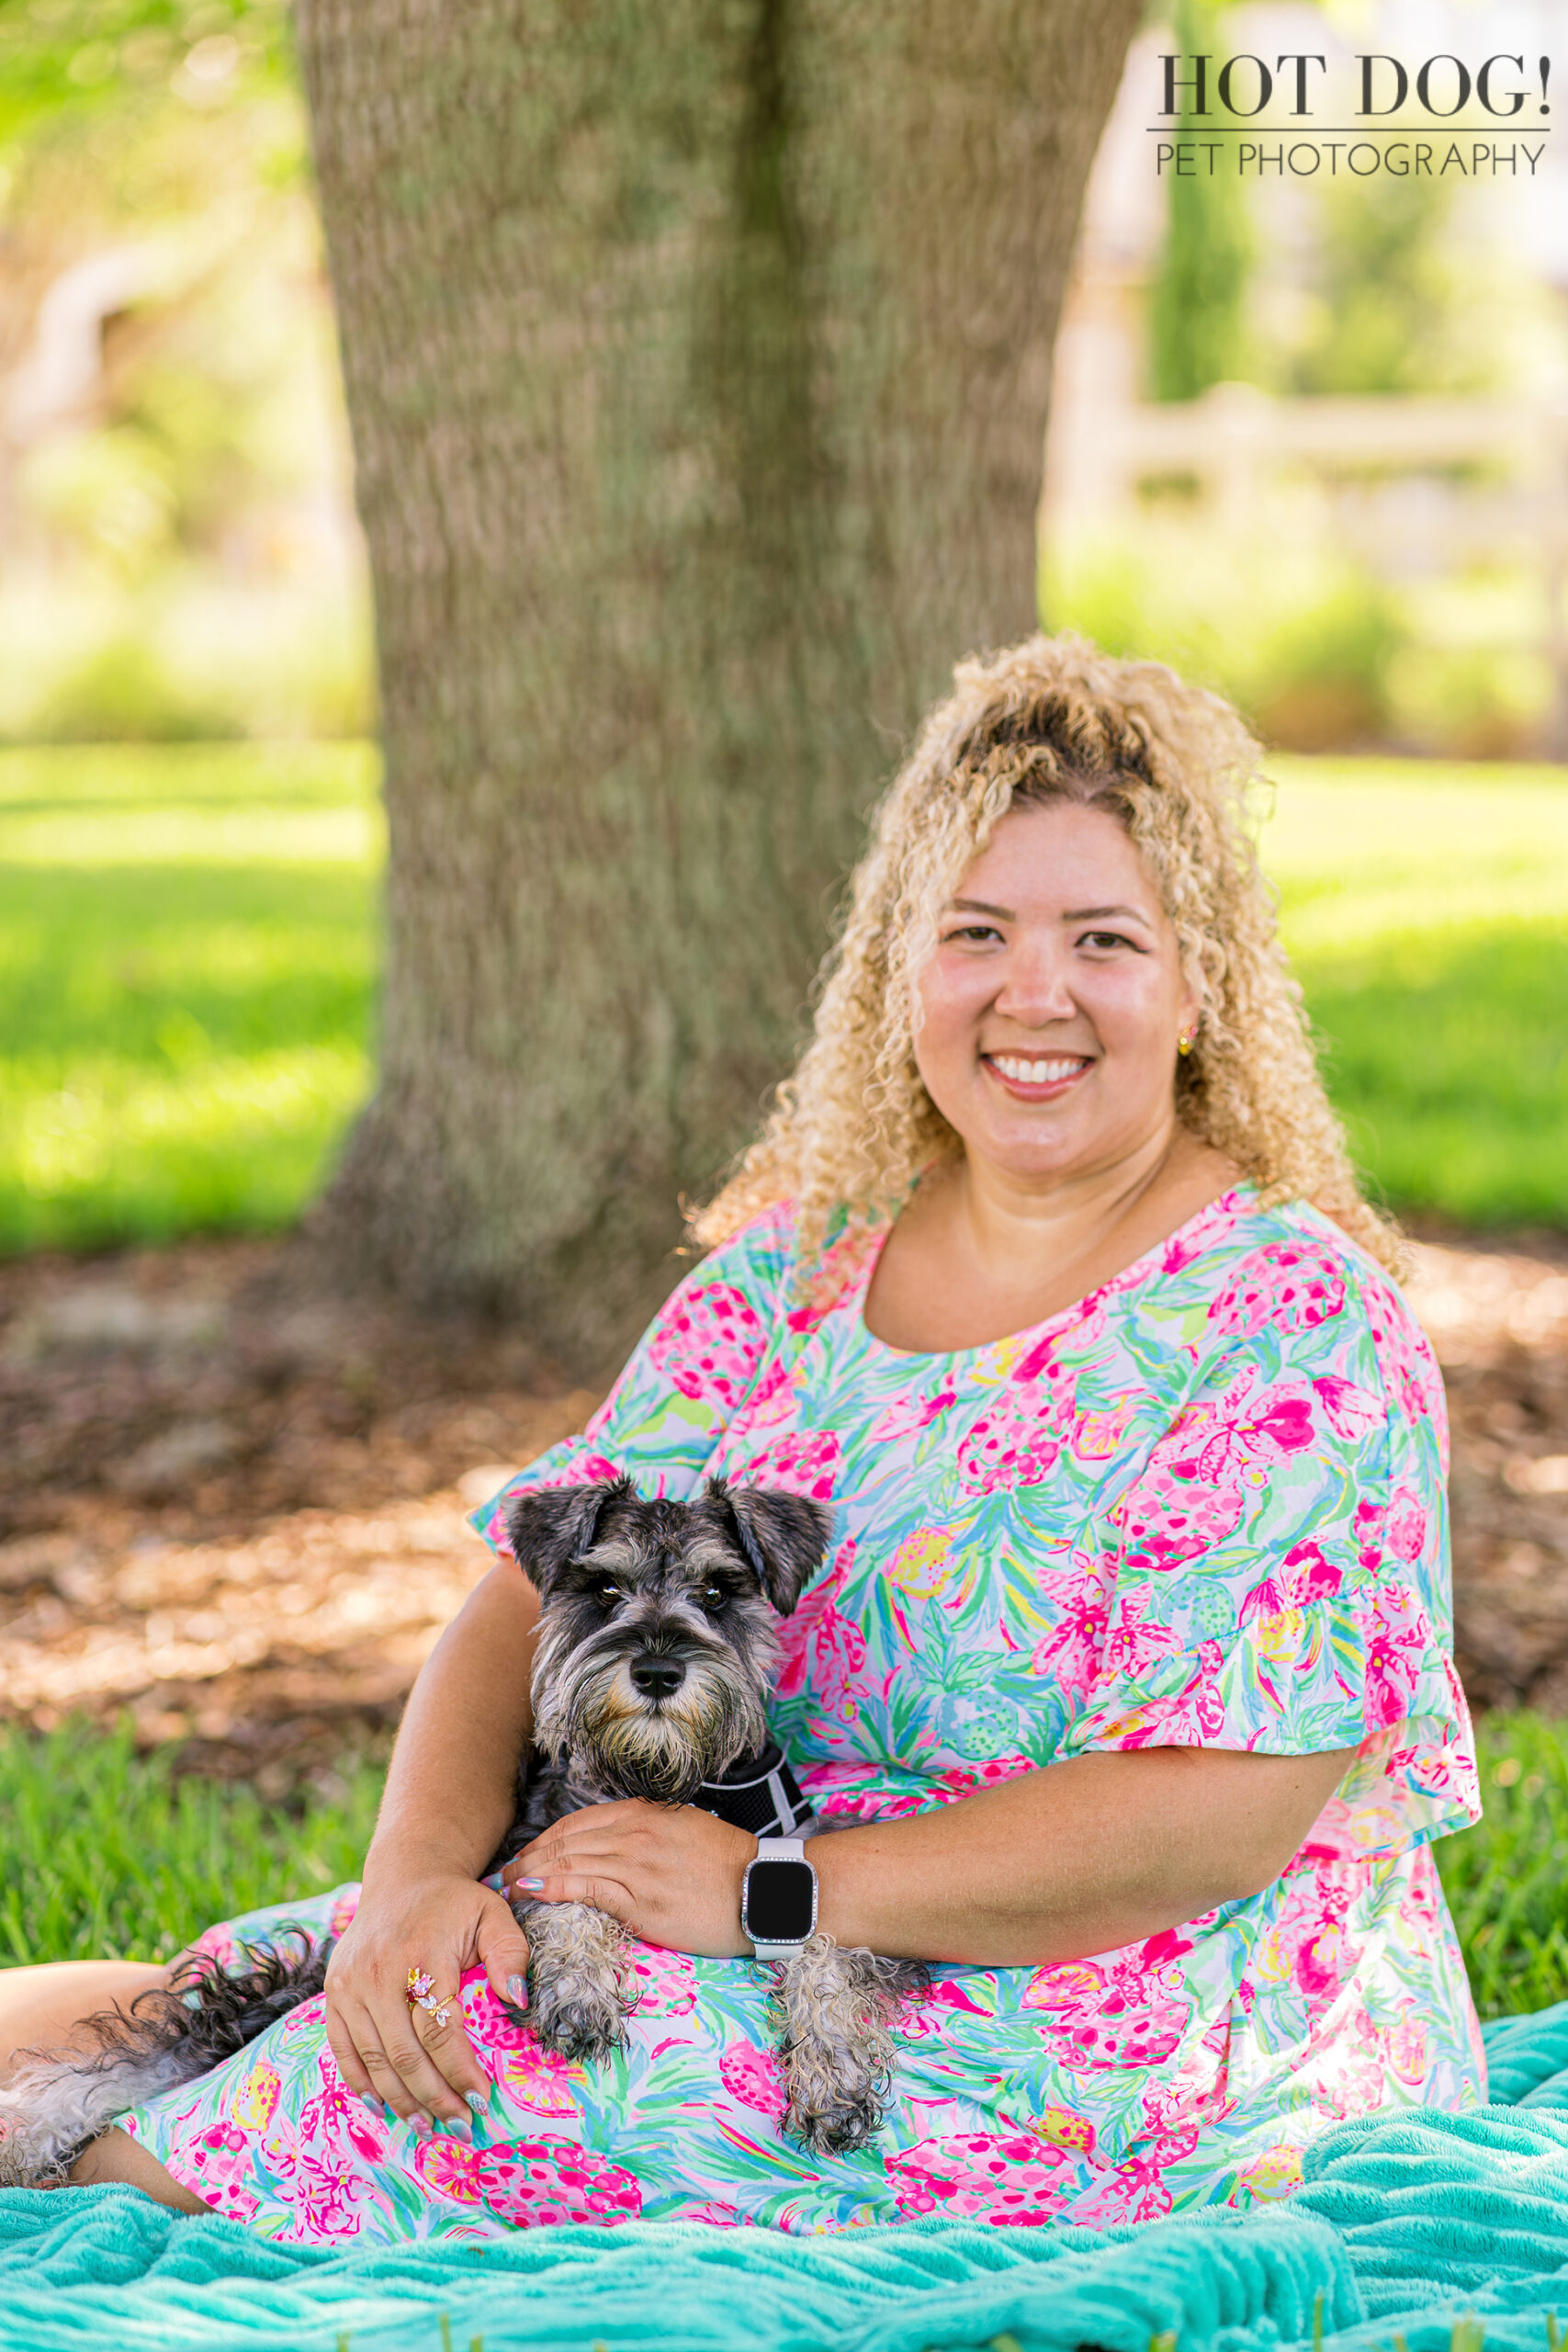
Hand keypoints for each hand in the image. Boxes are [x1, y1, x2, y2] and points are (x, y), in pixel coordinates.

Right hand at [323, 1861, 529, 2132]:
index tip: (483, 2099)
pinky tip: (383, 2106)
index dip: (460, 2071)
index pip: (439, 2029)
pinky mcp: (334, 1992)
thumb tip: (520, 1999)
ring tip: (428, 2126)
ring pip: (374, 2059)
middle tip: (460, 2124)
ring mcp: (349, 1984)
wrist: (405, 1877)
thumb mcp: (492, 1914)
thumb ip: (510, 1953)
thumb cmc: (455, 1903)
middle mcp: (378, 1972)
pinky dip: (361, 2083)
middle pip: (404, 2054)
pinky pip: (343, 2049)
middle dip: (434, 2097)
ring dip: (401, 2100)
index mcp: (421, 1954)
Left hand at [502, 1802, 755, 1957]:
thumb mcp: (684, 1832)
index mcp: (645, 1814)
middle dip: (528, 1857)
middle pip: (566, 1840)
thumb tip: (617, 1846)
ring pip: (569, 1860)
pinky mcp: (641, 1898)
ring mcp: (637, 1864)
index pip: (578, 1822)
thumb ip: (648, 1833)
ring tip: (507, 1889)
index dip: (544, 1839)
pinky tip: (532, 1892)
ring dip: (530, 1874)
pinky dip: (552, 1887)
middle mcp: (636, 1832)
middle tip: (503, 1875)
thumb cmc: (727, 1866)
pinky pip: (585, 1887)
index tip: (525, 1855)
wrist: (763, 1890)